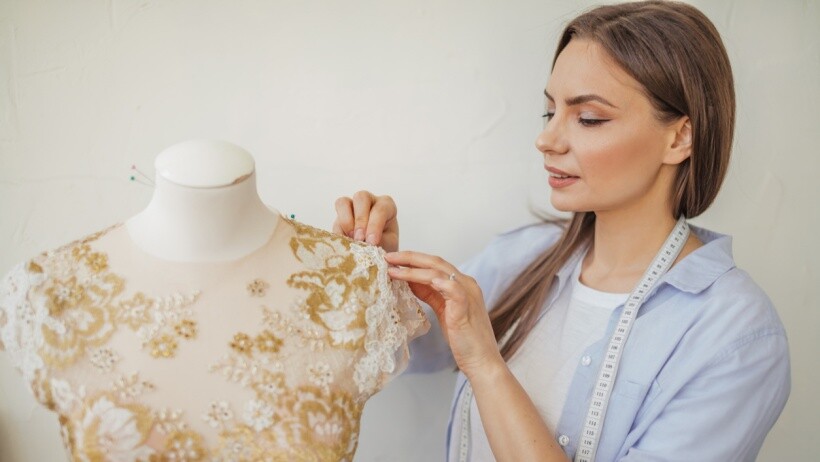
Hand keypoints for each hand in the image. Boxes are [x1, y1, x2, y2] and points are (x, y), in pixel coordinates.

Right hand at [332, 191, 398, 251]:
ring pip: (343, 203)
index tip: (372, 242)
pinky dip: (339, 232)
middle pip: (361, 198)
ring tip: (351, 238)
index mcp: (386, 205)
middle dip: (360, 219)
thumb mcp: (390, 243)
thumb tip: (368, 243)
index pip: (380, 209)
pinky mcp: (340, 217)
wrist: (376, 250)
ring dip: (346, 221)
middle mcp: (369, 201)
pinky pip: (336, 220)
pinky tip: (345, 243)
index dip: (375, 225)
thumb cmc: (387, 242)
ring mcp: (352, 207)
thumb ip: (381, 240)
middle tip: (360, 238)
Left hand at [385, 250, 503, 378]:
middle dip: (410, 258)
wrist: (481, 360)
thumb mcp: (443, 311)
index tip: (393, 260)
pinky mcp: (466, 306)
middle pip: (435, 262)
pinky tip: (416, 279)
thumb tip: (410, 282)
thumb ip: (430, 294)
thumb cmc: (462, 338)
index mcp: (461, 284)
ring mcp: (467, 293)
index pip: (434, 265)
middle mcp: (466, 283)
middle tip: (388, 257)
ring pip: (438, 272)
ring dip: (413, 269)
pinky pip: (451, 288)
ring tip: (393, 269)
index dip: (413, 260)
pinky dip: (436, 281)